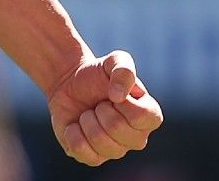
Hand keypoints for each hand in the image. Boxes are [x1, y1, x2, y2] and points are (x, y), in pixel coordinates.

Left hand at [46, 51, 161, 165]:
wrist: (70, 84)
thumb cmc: (98, 74)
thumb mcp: (114, 61)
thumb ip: (124, 70)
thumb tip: (118, 96)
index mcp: (148, 116)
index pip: (144, 117)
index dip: (125, 103)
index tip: (113, 94)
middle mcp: (136, 138)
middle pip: (119, 129)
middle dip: (102, 109)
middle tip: (99, 103)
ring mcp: (115, 150)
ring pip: (100, 142)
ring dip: (87, 120)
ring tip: (88, 113)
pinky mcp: (93, 158)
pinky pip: (82, 151)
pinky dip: (73, 133)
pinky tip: (76, 125)